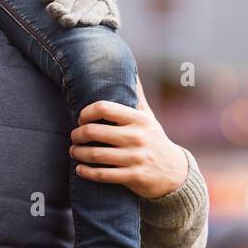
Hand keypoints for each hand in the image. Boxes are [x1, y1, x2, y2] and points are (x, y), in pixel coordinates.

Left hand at [69, 77, 188, 198]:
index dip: (86, 112)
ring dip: (78, 153)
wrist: (174, 173)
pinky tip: (80, 169)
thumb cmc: (154, 140)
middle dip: (77, 135)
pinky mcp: (133, 177)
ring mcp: (135, 158)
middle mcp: (137, 137)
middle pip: (93, 132)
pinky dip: (86, 172)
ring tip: (74, 151)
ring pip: (95, 155)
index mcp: (139, 119)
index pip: (104, 108)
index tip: (81, 118)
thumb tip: (131, 71)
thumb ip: (137, 97)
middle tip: (74, 136)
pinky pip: (102, 175)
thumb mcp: (149, 118)